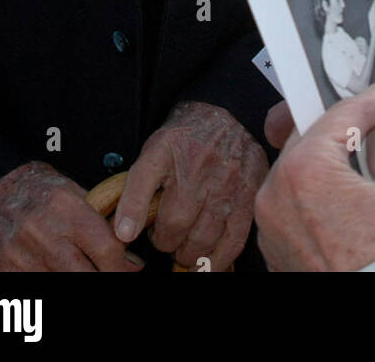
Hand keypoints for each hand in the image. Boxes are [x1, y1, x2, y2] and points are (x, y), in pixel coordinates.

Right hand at [0, 162, 143, 271]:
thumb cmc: (34, 188)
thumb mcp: (71, 190)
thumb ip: (97, 218)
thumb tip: (126, 247)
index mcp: (65, 208)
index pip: (107, 248)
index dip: (124, 265)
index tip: (132, 268)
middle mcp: (44, 234)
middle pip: (87, 275)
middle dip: (106, 277)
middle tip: (112, 274)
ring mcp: (21, 258)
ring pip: (63, 284)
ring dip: (80, 281)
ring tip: (86, 271)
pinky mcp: (3, 273)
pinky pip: (35, 290)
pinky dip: (51, 283)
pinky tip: (58, 273)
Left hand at [113, 101, 267, 270]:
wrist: (227, 116)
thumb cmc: (186, 138)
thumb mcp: (152, 153)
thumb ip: (134, 194)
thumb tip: (124, 234)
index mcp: (178, 162)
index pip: (165, 220)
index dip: (155, 235)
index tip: (153, 231)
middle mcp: (207, 174)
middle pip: (184, 232)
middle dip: (172, 245)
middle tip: (171, 238)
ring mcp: (231, 187)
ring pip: (207, 240)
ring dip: (193, 253)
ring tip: (187, 247)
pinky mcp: (250, 196)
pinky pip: (235, 240)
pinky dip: (221, 258)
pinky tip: (209, 259)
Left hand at [255, 82, 374, 271]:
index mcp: (306, 171)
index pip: (342, 116)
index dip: (374, 100)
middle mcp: (277, 196)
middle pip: (310, 137)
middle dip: (342, 125)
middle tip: (372, 116)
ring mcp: (273, 228)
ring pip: (299, 171)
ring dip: (328, 159)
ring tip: (362, 153)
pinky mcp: (279, 254)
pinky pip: (295, 205)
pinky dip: (318, 193)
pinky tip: (347, 192)